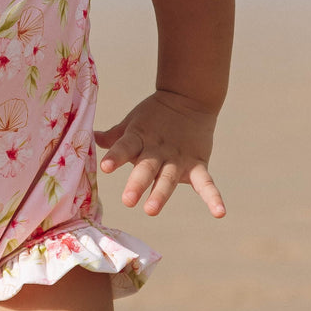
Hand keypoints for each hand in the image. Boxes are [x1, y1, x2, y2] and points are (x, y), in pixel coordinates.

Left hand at [95, 90, 224, 217]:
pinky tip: (219, 213)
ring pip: (169, 178)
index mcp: (139, 138)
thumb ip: (114, 137)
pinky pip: (206, 183)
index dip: (116, 156)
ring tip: (151, 210)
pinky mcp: (197, 164)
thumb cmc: (154, 115)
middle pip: (147, 167)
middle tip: (128, 201)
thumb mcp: (132, 122)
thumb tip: (90, 138)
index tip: (105, 167)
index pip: (125, 147)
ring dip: (161, 194)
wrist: (189, 98)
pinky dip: (213, 197)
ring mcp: (178, 159)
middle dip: (137, 183)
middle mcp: (158, 150)